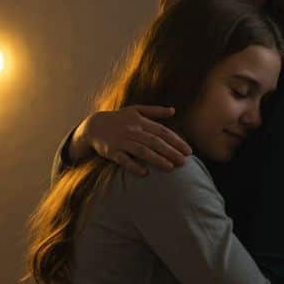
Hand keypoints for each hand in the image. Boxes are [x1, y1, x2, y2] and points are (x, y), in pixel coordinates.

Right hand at [70, 105, 192, 174]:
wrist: (94, 126)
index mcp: (140, 121)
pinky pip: (123, 159)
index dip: (176, 141)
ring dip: (156, 159)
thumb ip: (155, 111)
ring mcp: (121, 141)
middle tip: (184, 162)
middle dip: (170, 152)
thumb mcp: (135, 110)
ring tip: (170, 167)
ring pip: (141, 150)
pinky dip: (133, 166)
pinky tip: (145, 173)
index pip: (162, 131)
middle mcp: (132, 130)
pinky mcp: (111, 151)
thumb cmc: (119, 119)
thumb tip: (173, 110)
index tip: (189, 151)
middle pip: (154, 142)